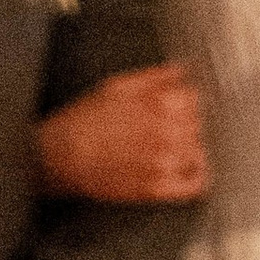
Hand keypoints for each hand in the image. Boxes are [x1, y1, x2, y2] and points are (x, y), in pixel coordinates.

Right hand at [33, 63, 207, 203]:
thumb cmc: (83, 121)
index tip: (179, 104)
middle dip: (187, 123)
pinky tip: (191, 170)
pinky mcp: (156, 188)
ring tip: (176, 146)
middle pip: (198, 125)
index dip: (185, 101)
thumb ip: (154, 77)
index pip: (194, 99)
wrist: (60, 156)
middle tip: (172, 126)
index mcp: (159, 104)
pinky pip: (193, 185)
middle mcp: (166, 133)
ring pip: (199, 151)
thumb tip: (180, 71)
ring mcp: (163, 162)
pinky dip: (198, 176)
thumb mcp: (117, 86)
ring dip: (191, 146)